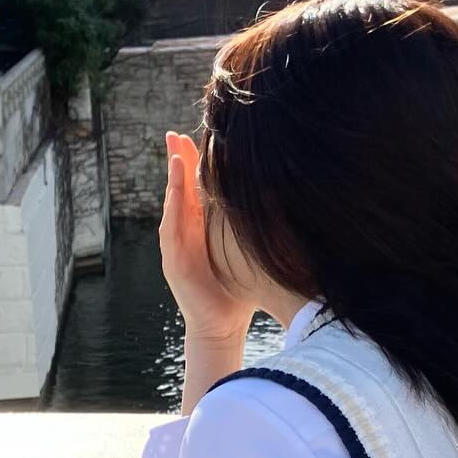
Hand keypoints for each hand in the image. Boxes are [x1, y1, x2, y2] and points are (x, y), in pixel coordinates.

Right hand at [158, 132, 254, 343]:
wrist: (221, 324)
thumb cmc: (238, 290)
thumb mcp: (248, 252)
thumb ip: (255, 232)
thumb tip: (286, 205)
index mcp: (202, 226)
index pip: (198, 188)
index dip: (198, 163)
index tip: (203, 136)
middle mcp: (187, 232)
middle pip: (181, 189)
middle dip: (178, 161)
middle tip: (174, 134)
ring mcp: (176, 245)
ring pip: (174, 203)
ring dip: (173, 178)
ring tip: (175, 153)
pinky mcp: (172, 260)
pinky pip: (171, 227)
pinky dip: (173, 206)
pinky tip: (175, 187)